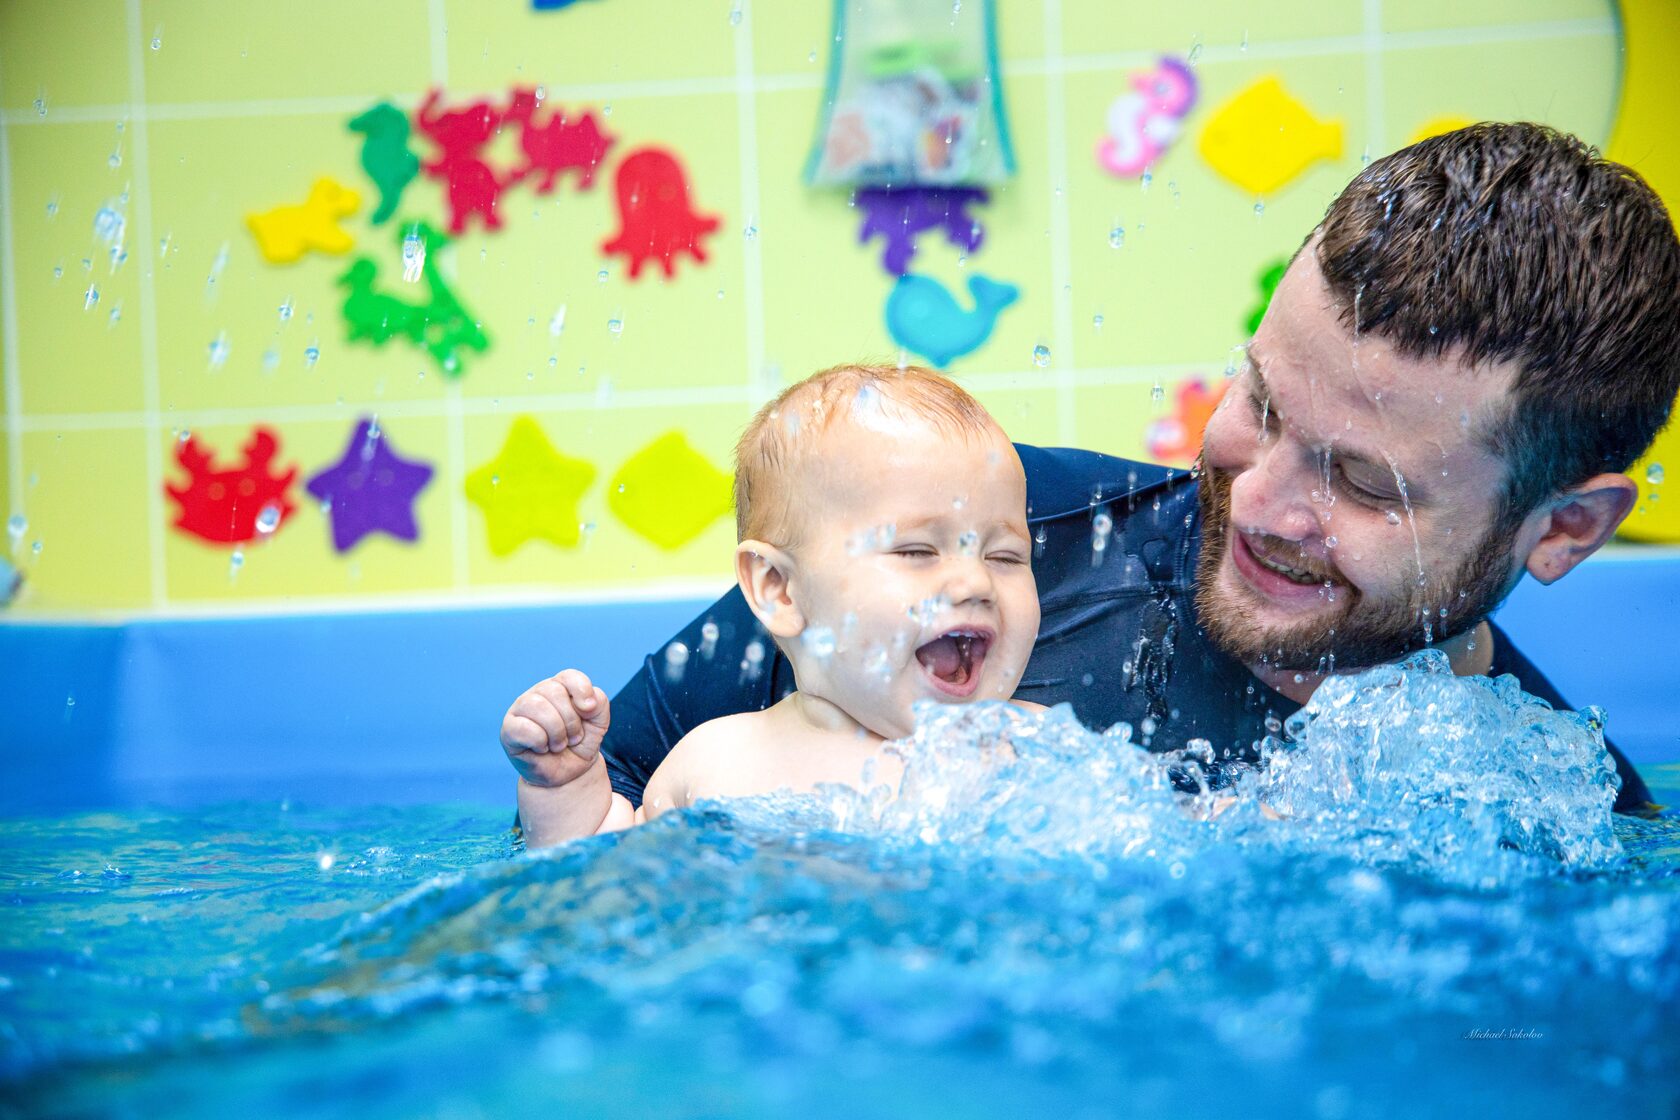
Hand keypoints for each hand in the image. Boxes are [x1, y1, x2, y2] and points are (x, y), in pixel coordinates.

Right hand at [500, 670, 610, 787]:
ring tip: (559, 745)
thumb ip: (599, 703)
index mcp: (559, 687)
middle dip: (571, 720)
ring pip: (537, 706)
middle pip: (554, 691)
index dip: (582, 691)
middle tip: (573, 738)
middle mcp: (538, 693)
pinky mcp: (509, 729)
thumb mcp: (599, 722)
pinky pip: (523, 728)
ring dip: (556, 732)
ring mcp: (520, 709)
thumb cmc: (580, 744)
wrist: (569, 774)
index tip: (588, 711)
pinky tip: (542, 748)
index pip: (568, 676)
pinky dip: (540, 742)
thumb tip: (586, 703)